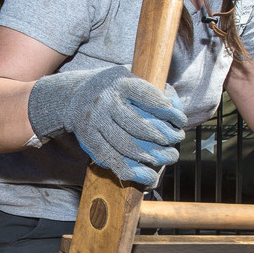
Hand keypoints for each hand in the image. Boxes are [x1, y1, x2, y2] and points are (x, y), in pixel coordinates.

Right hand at [28, 65, 186, 186]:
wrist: (72, 96)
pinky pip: (109, 156)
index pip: (149, 98)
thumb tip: (174, 107)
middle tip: (173, 142)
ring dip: (146, 156)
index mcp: (120, 83)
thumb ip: (150, 90)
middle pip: (137, 125)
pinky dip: (127, 169)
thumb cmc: (111, 89)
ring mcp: (94, 120)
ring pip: (124, 144)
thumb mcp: (128, 77)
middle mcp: (105, 100)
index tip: (181, 121)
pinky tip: (144, 175)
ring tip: (162, 160)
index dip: (168, 111)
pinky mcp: (87, 137)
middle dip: (160, 137)